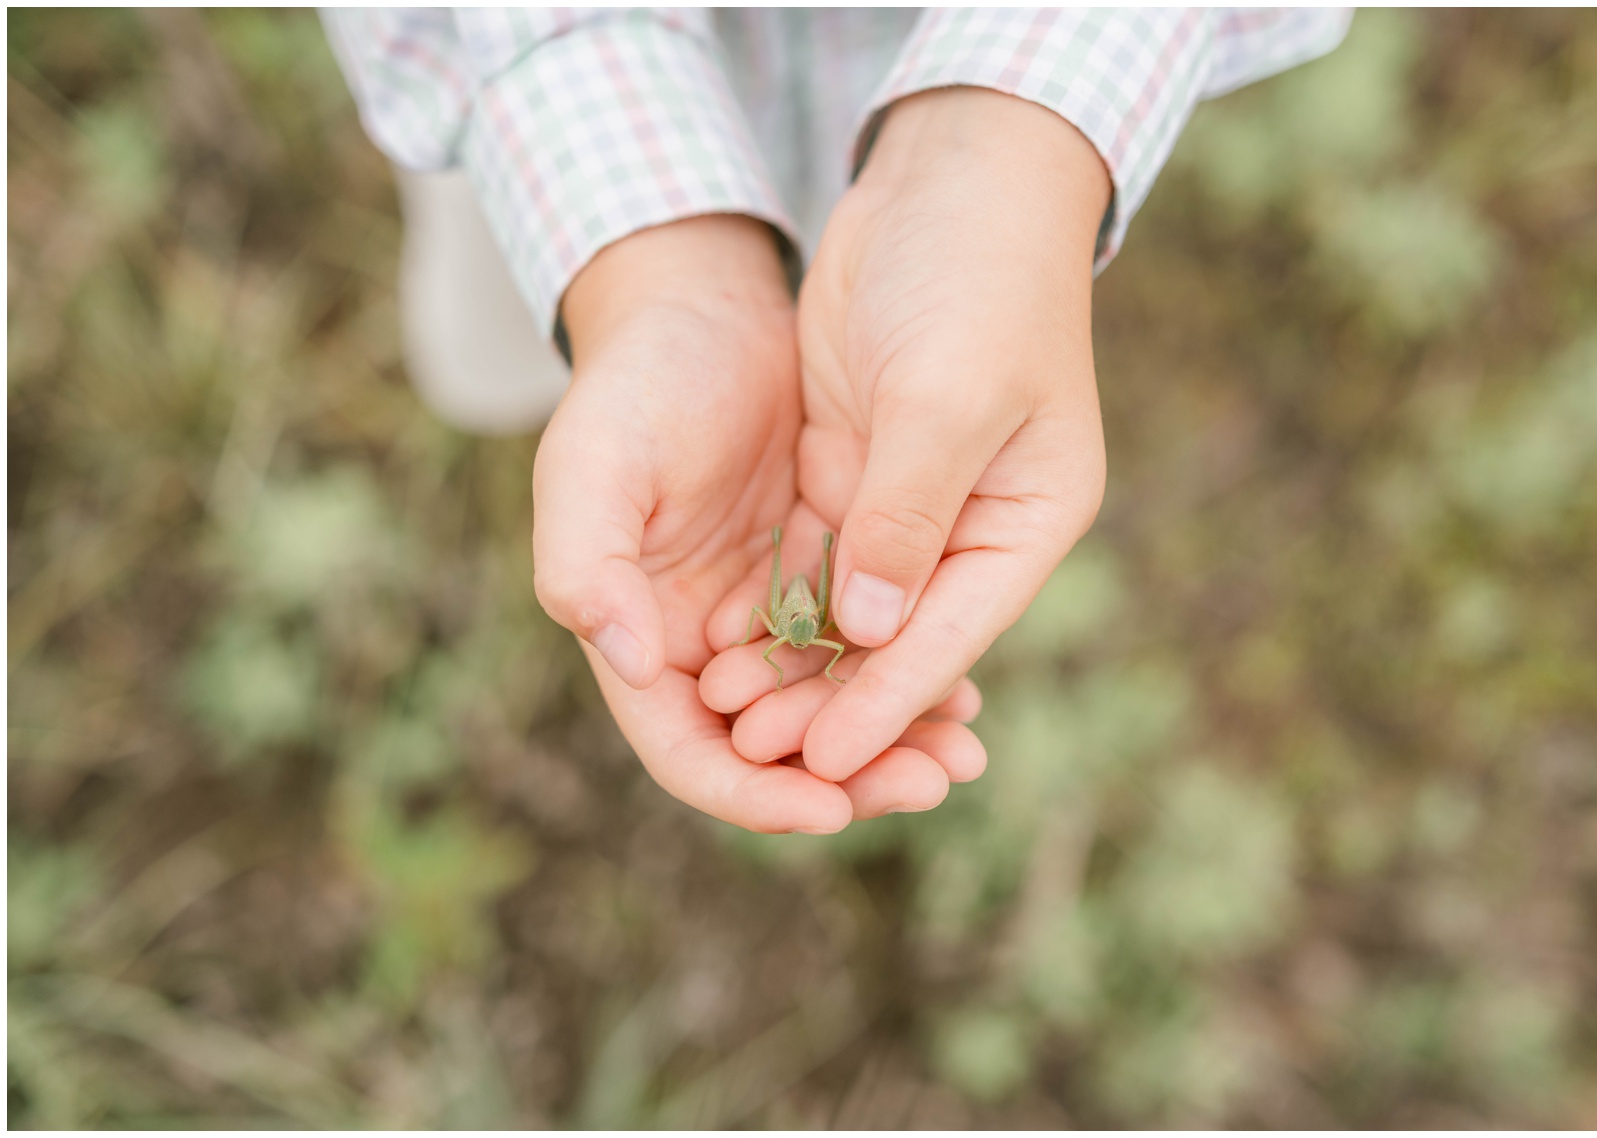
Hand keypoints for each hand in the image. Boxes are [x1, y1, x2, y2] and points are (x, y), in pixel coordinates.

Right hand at [532, 215, 974, 830]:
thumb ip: (587, 562)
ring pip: (830, 704)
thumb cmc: (635, 383)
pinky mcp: (819, 571)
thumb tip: (633, 660)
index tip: (831, 809)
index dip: (754, 792)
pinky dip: (905, 670)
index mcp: (636, 638)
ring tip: (962, 754)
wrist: (703, 305)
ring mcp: (763, 611)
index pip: (688, 751)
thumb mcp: (591, 462)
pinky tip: (965, 686)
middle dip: (849, 778)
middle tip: (931, 784)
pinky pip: (866, 645)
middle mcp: (699, 641)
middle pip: (772, 747)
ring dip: (891, 734)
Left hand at [707, 88, 1110, 781]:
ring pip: (846, 611)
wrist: (948, 179)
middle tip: (761, 753)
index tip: (824, 763)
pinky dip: (774, 605)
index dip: (886, 703)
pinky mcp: (852, 470)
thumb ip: (906, 517)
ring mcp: (907, 502)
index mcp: (1026, 523)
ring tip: (730, 716)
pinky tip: (726, 647)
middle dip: (832, 698)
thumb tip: (864, 631)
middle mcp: (970, 527)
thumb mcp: (946, 397)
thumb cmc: (977, 278)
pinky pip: (811, 559)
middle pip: (897, 641)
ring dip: (794, 663)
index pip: (950, 635)